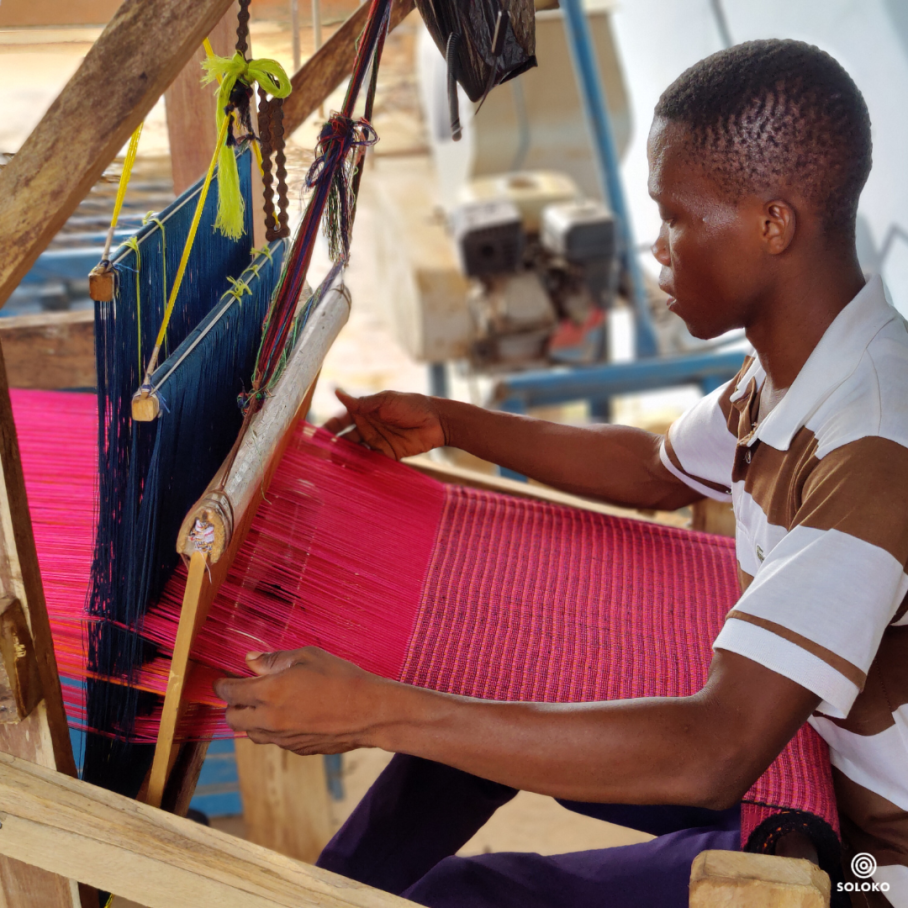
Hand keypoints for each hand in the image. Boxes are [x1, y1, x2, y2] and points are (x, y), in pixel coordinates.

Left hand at [213, 647, 387, 754]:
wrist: (370, 712)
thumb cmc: (342, 678)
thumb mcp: (308, 657)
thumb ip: (274, 659)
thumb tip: (251, 660)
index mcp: (270, 692)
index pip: (231, 692)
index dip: (221, 685)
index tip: (221, 681)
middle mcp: (271, 719)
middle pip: (232, 718)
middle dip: (232, 705)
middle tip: (242, 692)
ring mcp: (283, 738)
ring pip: (250, 733)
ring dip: (250, 719)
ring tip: (264, 704)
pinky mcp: (296, 750)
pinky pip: (273, 740)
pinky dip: (271, 729)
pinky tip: (287, 715)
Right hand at [322, 389, 447, 459]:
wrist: (436, 421)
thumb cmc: (411, 405)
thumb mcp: (385, 401)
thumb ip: (362, 403)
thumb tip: (336, 392)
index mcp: (364, 412)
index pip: (341, 421)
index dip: (329, 428)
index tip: (318, 436)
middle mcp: (368, 428)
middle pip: (345, 440)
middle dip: (334, 447)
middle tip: (323, 456)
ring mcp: (376, 442)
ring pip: (356, 453)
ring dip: (346, 459)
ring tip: (335, 466)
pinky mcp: (387, 455)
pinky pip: (371, 462)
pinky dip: (362, 467)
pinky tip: (353, 472)